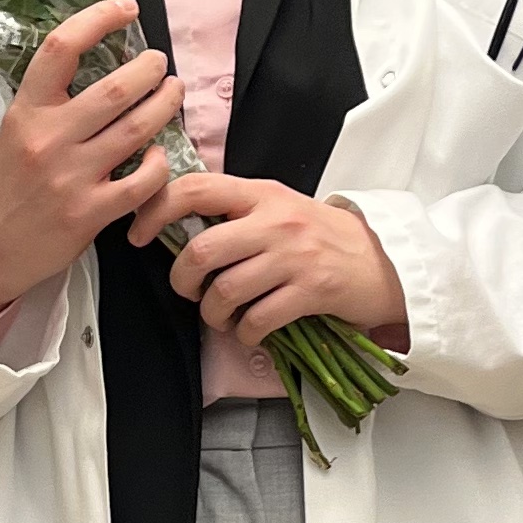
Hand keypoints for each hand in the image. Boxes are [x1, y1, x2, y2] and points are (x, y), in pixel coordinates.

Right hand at [0, 0, 186, 311]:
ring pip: (137, 129)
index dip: (98, 18)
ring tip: (173, 92)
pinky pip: (143, 180)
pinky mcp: (91, 213)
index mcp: (26, 112)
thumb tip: (97, 61)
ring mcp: (71, 177)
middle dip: (149, 69)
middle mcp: (48, 139)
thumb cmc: (9, 187)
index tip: (125, 8)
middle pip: (115, 88)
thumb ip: (50, 102)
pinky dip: (160, 163)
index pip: (61, 48)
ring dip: (165, 104)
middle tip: (159, 64)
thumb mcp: (14, 133)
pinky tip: (160, 154)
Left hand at [131, 169, 408, 351]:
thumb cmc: (321, 237)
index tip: (138, 234)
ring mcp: (294, 256)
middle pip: (202, 250)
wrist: (383, 260)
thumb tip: (177, 226)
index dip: (155, 210)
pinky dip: (243, 334)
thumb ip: (236, 212)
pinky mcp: (311, 291)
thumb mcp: (279, 209)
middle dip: (183, 280)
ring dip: (213, 314)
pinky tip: (249, 332)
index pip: (195, 188)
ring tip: (221, 316)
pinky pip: (257, 320)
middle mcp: (275, 220)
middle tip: (188, 291)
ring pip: (225, 291)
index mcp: (260, 193)